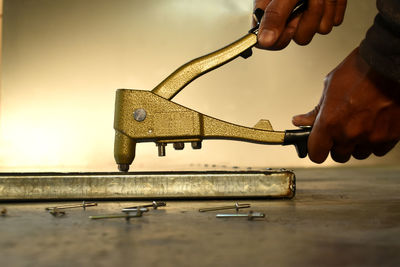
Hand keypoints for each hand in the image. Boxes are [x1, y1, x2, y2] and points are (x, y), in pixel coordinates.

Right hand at [254, 0, 346, 49]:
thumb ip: (274, 16)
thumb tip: (264, 41)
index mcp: (269, 15)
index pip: (271, 43)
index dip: (282, 37)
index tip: (290, 21)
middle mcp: (289, 20)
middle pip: (301, 38)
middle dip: (308, 16)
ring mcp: (309, 18)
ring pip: (320, 29)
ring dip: (323, 8)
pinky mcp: (327, 15)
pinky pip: (334, 20)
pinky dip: (334, 5)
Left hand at [292, 48, 399, 162]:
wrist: (390, 64)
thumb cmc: (361, 70)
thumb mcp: (330, 87)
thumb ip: (316, 111)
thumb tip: (301, 121)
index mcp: (330, 122)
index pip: (316, 153)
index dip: (316, 150)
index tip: (317, 146)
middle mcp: (349, 133)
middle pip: (338, 155)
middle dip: (337, 144)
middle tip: (340, 129)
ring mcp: (371, 137)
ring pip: (358, 154)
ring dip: (356, 144)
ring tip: (359, 124)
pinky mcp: (390, 137)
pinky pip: (378, 150)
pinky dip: (375, 141)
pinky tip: (374, 125)